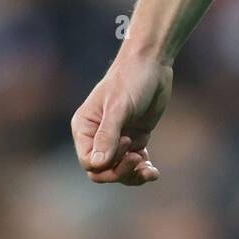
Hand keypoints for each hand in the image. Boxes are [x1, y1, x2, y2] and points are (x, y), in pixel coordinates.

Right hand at [71, 54, 172, 185]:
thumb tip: (97, 166)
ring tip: (150, 172)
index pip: (89, 162)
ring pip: (119, 170)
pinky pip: (134, 163)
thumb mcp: (118, 107)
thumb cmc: (131, 80)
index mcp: (85, 128)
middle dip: (120, 172)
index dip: (107, 164)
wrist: (152, 64)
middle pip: (103, 170)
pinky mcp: (135, 137)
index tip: (128, 142)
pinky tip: (153, 172)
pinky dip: (143, 170)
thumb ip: (108, 136)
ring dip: (133, 175)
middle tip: (139, 159)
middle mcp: (97, 136)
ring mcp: (117, 139)